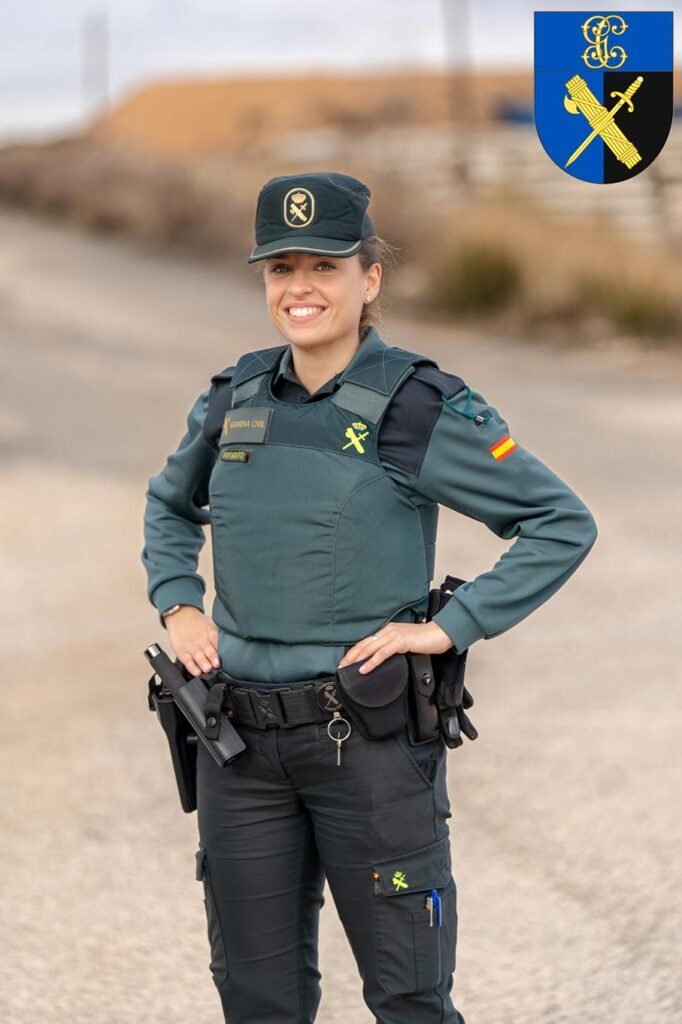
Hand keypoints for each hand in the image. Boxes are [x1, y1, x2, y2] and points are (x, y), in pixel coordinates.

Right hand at [164, 606, 220, 676]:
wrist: (180, 616)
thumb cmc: (198, 623)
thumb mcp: (211, 624)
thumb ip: (220, 636)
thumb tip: (234, 646)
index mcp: (210, 632)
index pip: (218, 641)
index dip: (222, 650)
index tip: (227, 657)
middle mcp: (201, 640)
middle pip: (208, 650)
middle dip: (213, 657)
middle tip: (217, 664)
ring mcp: (191, 647)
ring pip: (198, 656)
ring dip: (203, 663)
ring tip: (207, 669)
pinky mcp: (182, 652)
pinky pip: (187, 662)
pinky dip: (192, 668)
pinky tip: (197, 672)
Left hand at [337, 620, 453, 673]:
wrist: (440, 633)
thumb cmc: (425, 639)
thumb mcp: (405, 642)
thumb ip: (393, 647)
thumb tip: (383, 658)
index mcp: (388, 630)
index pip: (367, 641)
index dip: (354, 651)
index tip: (346, 661)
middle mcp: (388, 630)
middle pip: (364, 644)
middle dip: (350, 656)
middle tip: (340, 666)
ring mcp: (394, 635)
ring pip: (370, 648)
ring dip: (356, 659)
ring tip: (347, 668)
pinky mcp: (400, 642)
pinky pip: (382, 653)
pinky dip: (371, 662)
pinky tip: (364, 669)